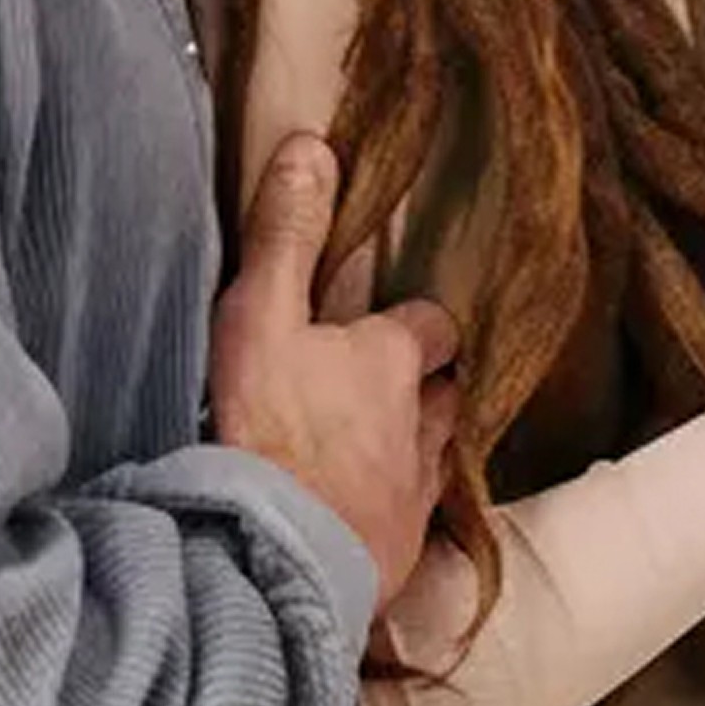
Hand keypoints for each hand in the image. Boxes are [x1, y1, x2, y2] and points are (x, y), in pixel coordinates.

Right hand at [209, 134, 459, 600]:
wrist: (274, 560)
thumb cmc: (266, 432)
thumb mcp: (260, 318)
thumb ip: (285, 237)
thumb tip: (313, 146)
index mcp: (394, 362)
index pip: (432, 326)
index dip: (411, 326)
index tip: (382, 328)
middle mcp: (423, 425)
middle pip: (444, 394)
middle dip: (421, 390)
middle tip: (376, 392)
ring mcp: (417, 493)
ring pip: (435, 457)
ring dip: (411, 450)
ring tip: (371, 453)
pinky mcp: (402, 553)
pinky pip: (410, 523)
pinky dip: (392, 515)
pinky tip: (361, 521)